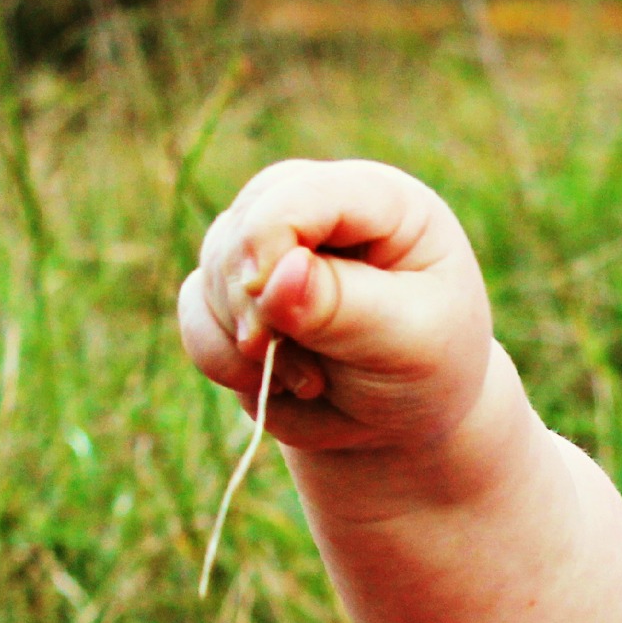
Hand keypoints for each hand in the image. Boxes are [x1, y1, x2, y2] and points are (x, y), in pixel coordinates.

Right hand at [176, 158, 499, 455]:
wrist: (402, 428)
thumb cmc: (426, 376)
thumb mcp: (409, 345)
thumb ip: (343, 308)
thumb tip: (276, 277)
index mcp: (383, 202)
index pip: (300, 194)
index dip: (269, 243)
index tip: (268, 306)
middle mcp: (321, 209)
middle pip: (243, 228)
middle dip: (256, 306)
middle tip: (309, 376)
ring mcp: (274, 247)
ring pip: (211, 273)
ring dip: (246, 345)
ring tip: (312, 384)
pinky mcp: (238, 290)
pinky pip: (195, 315)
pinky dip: (224, 360)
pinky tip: (273, 384)